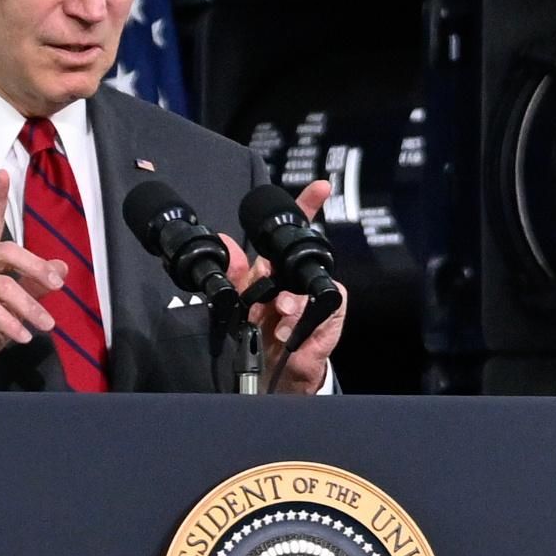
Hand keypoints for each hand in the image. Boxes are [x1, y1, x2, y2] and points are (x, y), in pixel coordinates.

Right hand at [0, 168, 69, 389]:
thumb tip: (62, 266)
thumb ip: (34, 285)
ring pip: (4, 285)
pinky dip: (12, 324)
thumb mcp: (13, 306)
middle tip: (59, 285)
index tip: (3, 173)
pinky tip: (23, 336)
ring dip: (30, 307)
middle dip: (37, 267)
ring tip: (46, 325)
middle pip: (7, 251)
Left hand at [219, 179, 346, 393]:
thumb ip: (233, 274)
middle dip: (290, 274)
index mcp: (281, 267)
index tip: (320, 187)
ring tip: (277, 319)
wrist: (275, 368)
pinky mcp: (330, 316)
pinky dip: (303, 321)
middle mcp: (302, 277)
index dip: (308, 206)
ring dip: (291, 305)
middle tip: (273, 300)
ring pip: (313, 286)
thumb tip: (224, 242)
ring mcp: (319, 296)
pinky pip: (326, 309)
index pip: (298, 230)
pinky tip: (288, 333)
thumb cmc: (261, 330)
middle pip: (306, 259)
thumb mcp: (240, 301)